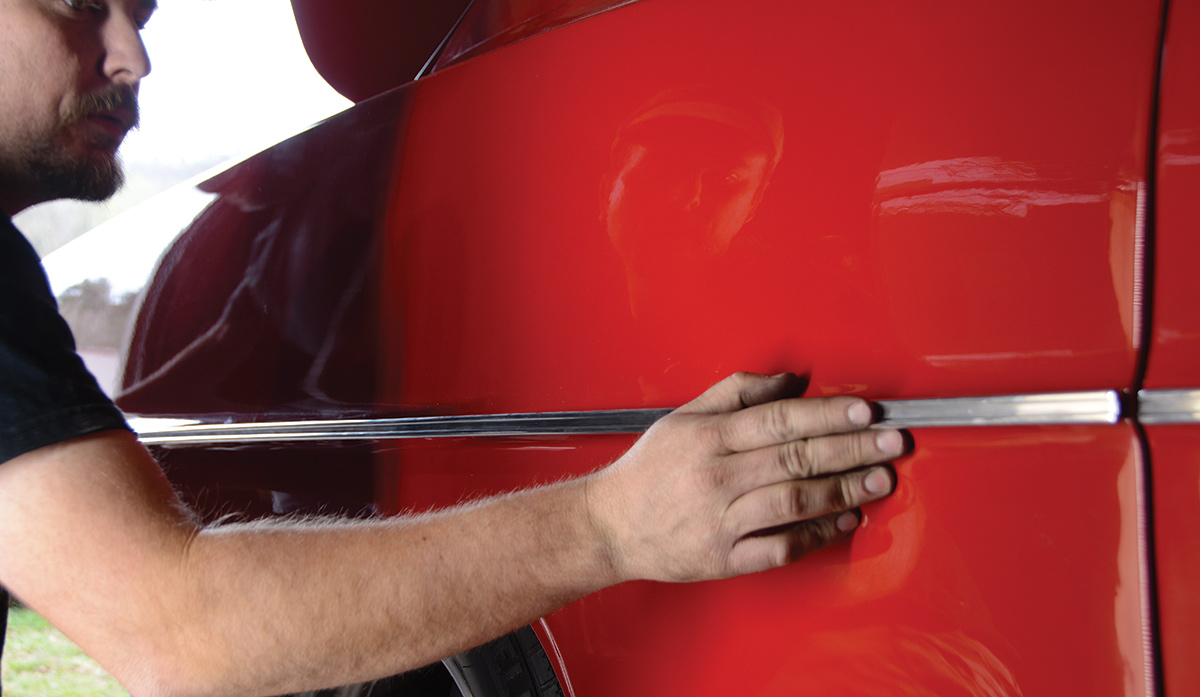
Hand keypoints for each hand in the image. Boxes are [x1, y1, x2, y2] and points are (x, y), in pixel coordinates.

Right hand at [585, 372, 904, 582]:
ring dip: (843, 490)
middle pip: (796, 458)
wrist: (609, 526)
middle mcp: (717, 477)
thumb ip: (736, 392)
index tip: (866, 411)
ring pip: (794, 502)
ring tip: (879, 480)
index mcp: (709, 438)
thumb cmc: (648, 471)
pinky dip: (816, 534)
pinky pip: (780, 547)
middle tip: (893, 442)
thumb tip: (788, 380)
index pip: (781, 420)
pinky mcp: (724, 558)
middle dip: (852, 449)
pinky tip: (844, 521)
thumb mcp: (683, 416)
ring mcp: (721, 520)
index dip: (829, 415)